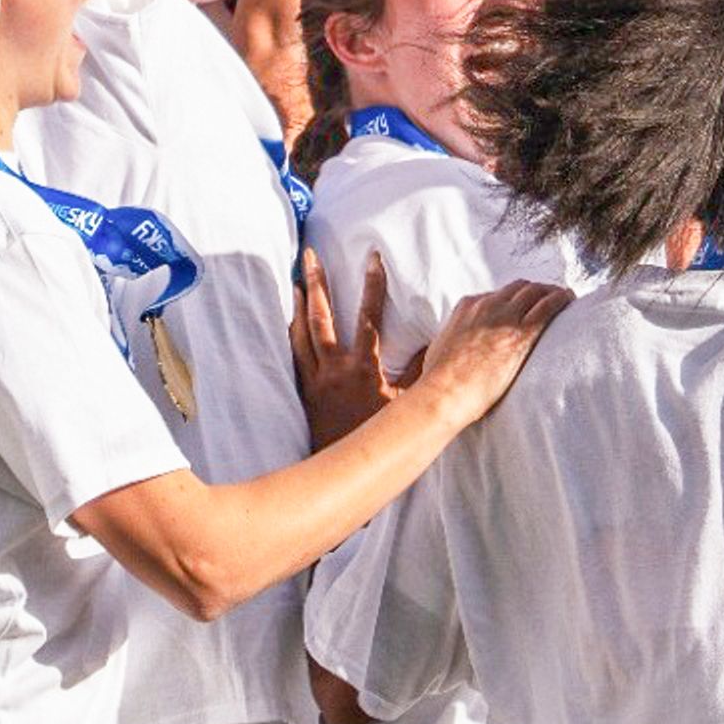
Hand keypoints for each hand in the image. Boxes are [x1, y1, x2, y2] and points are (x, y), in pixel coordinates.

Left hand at [290, 247, 402, 449]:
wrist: (347, 469)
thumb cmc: (381, 437)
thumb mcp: (406, 404)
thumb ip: (419, 372)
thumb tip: (434, 344)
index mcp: (363, 368)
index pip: (368, 317)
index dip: (372, 285)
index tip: (372, 257)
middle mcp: (335, 369)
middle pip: (321, 317)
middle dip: (316, 283)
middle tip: (309, 254)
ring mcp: (315, 379)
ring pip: (301, 333)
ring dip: (298, 304)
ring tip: (295, 279)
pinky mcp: (304, 391)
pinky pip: (293, 356)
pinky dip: (291, 334)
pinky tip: (289, 321)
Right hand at [411, 278, 575, 418]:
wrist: (445, 392)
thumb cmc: (438, 379)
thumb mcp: (440, 348)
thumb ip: (452, 338)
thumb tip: (452, 345)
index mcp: (468, 306)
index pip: (499, 293)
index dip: (515, 299)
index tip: (524, 306)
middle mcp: (487, 305)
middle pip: (520, 287)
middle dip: (536, 291)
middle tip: (549, 299)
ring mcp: (505, 317)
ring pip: (536, 291)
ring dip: (551, 292)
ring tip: (565, 298)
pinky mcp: (521, 333)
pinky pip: (548, 306)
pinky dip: (561, 299)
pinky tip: (571, 300)